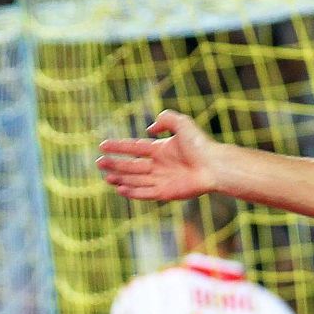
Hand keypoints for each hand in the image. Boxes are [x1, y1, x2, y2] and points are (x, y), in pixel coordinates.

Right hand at [97, 110, 221, 200]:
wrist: (215, 166)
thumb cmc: (201, 144)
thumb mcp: (182, 123)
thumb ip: (165, 119)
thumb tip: (150, 129)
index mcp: (162, 149)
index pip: (135, 148)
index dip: (119, 147)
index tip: (102, 145)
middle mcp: (160, 165)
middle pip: (132, 165)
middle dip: (115, 164)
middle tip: (99, 163)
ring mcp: (163, 180)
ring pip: (136, 180)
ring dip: (121, 178)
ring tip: (106, 177)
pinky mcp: (167, 193)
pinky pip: (145, 193)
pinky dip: (133, 192)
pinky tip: (120, 189)